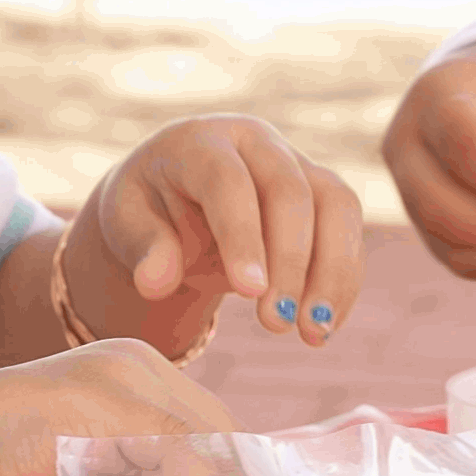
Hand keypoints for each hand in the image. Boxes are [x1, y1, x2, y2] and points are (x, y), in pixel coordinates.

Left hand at [66, 114, 366, 350]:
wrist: (177, 195)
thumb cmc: (149, 208)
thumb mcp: (128, 224)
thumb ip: (144, 250)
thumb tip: (155, 283)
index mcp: (201, 141)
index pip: (227, 181)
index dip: (242, 234)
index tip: (249, 291)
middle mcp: (256, 143)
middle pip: (290, 191)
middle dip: (290, 261)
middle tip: (274, 323)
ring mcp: (297, 163)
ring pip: (337, 205)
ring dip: (332, 273)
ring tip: (313, 333)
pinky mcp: (324, 194)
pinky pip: (347, 231)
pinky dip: (342, 282)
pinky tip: (322, 327)